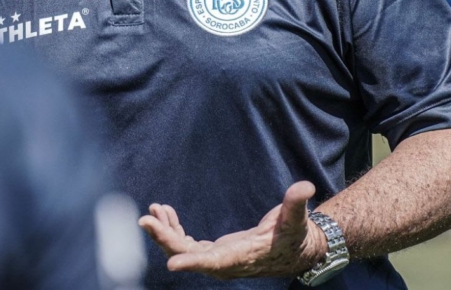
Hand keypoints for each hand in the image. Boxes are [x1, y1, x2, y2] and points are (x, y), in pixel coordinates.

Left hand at [137, 181, 328, 278]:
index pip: (213, 263)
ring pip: (183, 251)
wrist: (296, 251)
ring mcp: (217, 260)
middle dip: (165, 239)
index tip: (170, 263)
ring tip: (152, 211)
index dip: (191, 263)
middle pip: (188, 256)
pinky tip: (165, 213)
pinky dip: (174, 229)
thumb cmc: (295, 235)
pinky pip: (187, 245)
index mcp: (242, 257)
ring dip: (165, 232)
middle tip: (145, 220)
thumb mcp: (296, 220)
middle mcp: (225, 264)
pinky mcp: (215, 253)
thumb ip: (296, 204)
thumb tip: (305, 187)